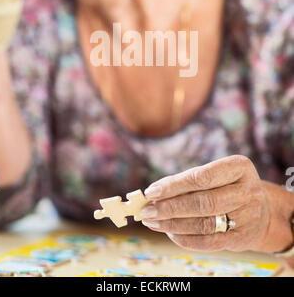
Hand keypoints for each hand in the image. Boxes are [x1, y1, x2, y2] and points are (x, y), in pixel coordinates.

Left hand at [141, 156, 280, 252]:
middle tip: (147, 211)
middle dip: (170, 207)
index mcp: (239, 167)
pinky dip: (185, 238)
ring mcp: (248, 216)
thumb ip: (188, 181)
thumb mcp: (215, 174)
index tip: (151, 192)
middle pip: (203, 202)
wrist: (260, 210)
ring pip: (204, 223)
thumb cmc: (226, 186)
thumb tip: (154, 193)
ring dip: (173, 224)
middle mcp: (248, 191)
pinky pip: (209, 241)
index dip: (174, 185)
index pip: (202, 177)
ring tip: (153, 221)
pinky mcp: (243, 238)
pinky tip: (169, 232)